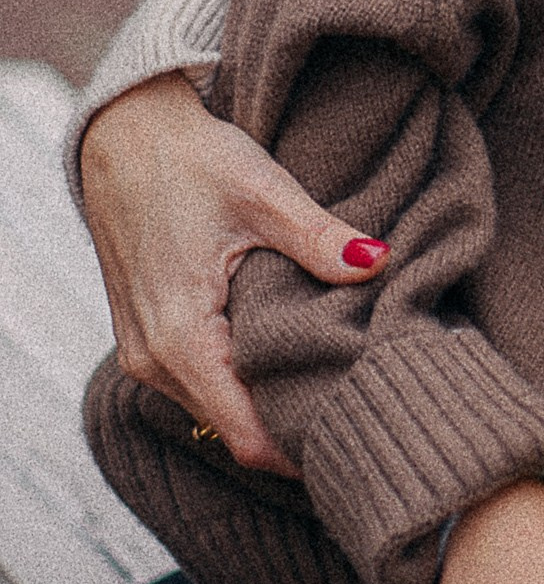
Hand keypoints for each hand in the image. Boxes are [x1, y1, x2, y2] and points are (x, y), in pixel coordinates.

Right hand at [77, 70, 388, 474]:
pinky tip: (300, 352)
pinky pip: (208, 381)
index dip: (305, 447)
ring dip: (277, 400)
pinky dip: (251, 376)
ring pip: (223, 407)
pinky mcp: (153, 337)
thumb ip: (319, 238)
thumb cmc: (192, 161)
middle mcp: (154, 361)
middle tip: (372, 406)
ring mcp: (148, 353)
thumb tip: (378, 263)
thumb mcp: (263, 193)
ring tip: (345, 377)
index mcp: (180, 338)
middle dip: (301, 425)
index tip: (365, 434)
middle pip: (238, 430)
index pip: (247, 435)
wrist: (125, 136)